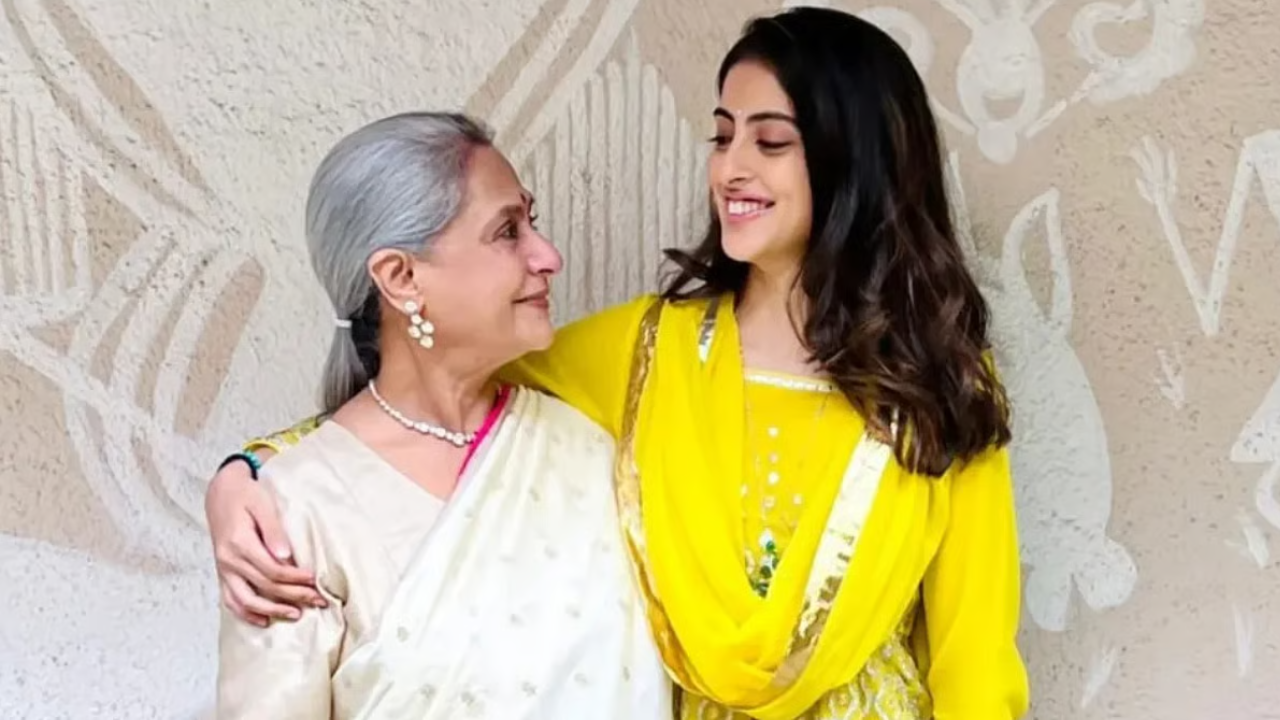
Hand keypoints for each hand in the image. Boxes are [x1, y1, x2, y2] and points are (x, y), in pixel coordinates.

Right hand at [205, 456, 326, 625]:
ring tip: (296, 614)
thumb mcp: (262, 505)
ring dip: (272, 611)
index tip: (315, 580)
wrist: (221, 492)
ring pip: (246, 600)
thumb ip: (274, 530)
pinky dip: (246, 613)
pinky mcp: (222, 573)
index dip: (295, 578)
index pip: (272, 569)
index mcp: (239, 543)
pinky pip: (230, 600)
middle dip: (293, 595)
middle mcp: (228, 560)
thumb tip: (286, 555)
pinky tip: (263, 620)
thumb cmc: (245, 496)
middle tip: (318, 600)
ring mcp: (223, 569)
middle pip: (264, 586)